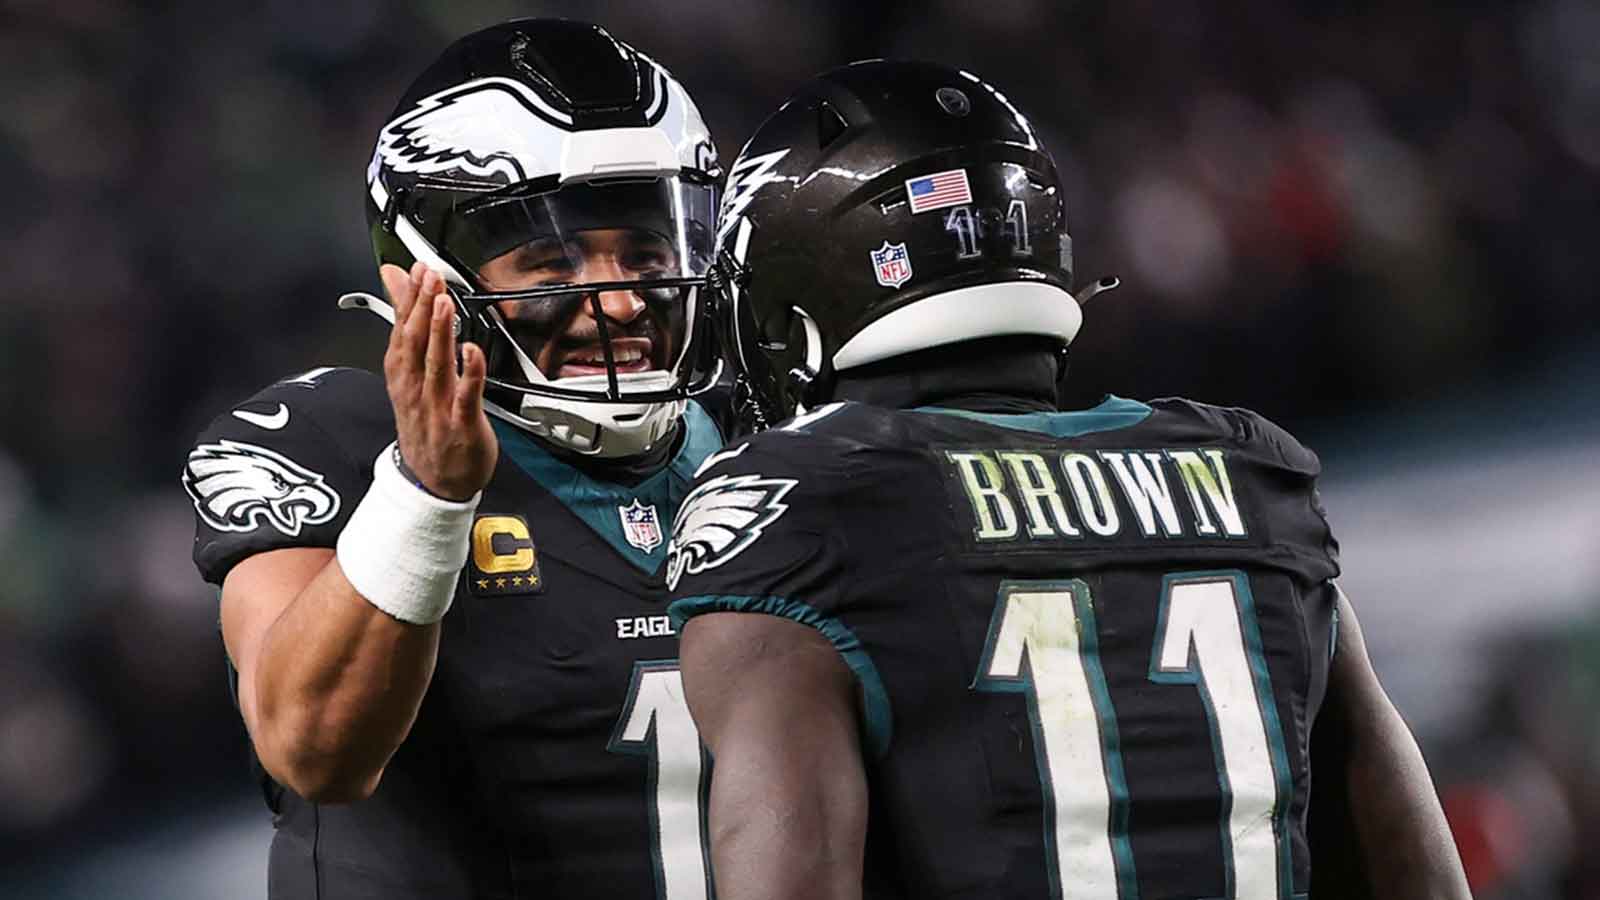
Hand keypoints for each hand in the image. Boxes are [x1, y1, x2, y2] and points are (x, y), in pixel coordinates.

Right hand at [380, 263, 497, 500]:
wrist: (433, 483)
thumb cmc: (424, 425)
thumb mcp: (408, 376)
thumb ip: (407, 328)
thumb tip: (396, 286)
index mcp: (402, 376)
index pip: (401, 331)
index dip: (407, 299)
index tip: (413, 270)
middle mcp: (416, 389)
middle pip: (416, 343)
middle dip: (422, 307)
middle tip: (429, 276)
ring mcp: (437, 408)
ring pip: (437, 365)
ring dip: (440, 333)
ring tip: (443, 302)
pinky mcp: (462, 425)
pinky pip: (466, 396)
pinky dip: (469, 373)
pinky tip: (473, 351)